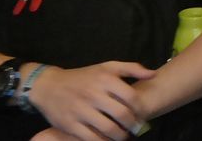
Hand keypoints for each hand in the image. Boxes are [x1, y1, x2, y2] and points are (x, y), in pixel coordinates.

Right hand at [25, 61, 156, 140]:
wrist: (48, 86)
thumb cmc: (83, 77)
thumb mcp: (106, 67)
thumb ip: (132, 68)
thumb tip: (153, 74)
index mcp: (105, 79)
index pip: (131, 97)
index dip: (139, 109)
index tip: (141, 114)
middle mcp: (93, 94)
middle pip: (122, 115)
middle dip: (133, 125)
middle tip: (135, 129)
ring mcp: (81, 110)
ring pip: (108, 129)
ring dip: (120, 136)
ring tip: (123, 136)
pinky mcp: (70, 125)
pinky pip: (92, 138)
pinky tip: (107, 140)